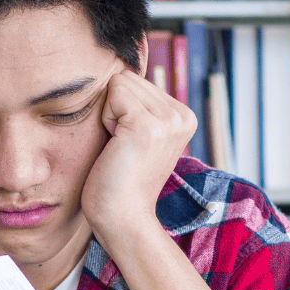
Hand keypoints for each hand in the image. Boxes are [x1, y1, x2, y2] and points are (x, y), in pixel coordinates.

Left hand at [79, 68, 197, 238]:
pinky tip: (116, 147)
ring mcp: (169, 119)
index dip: (121, 110)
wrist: (123, 219)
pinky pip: (113, 93)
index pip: (137, 81)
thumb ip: (138, 105)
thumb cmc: (119, 181)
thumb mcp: (137, 136)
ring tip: (121, 148)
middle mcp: (183, 115)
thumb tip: (120, 69)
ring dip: (109, 115)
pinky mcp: (148, 125)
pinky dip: (105, 119)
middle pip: (128, 78)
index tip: (129, 144)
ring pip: (120, 83)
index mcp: (184, 116)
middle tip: (123, 148)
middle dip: (115, 109)